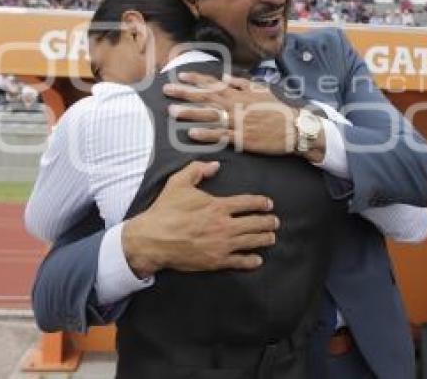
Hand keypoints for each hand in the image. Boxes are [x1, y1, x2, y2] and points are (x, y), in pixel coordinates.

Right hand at [121, 161, 278, 275]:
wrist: (152, 239)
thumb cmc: (165, 210)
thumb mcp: (178, 182)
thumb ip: (198, 169)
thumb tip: (215, 165)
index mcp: (218, 206)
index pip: (248, 203)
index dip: (262, 203)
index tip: (269, 204)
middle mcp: (224, 225)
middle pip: (256, 223)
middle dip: (269, 222)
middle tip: (275, 222)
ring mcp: (222, 244)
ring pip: (252, 242)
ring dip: (265, 239)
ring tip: (271, 238)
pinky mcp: (216, 261)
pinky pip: (239, 262)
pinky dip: (251, 261)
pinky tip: (257, 259)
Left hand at [165, 72, 298, 154]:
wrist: (294, 128)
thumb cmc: (277, 109)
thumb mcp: (261, 90)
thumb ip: (241, 83)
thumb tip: (225, 77)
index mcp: (240, 93)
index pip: (214, 84)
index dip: (196, 79)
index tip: (180, 75)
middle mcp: (236, 105)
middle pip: (206, 98)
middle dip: (185, 93)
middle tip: (167, 90)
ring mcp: (238, 122)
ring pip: (210, 116)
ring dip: (190, 113)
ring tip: (172, 111)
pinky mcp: (242, 139)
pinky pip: (221, 136)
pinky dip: (206, 134)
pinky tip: (192, 133)